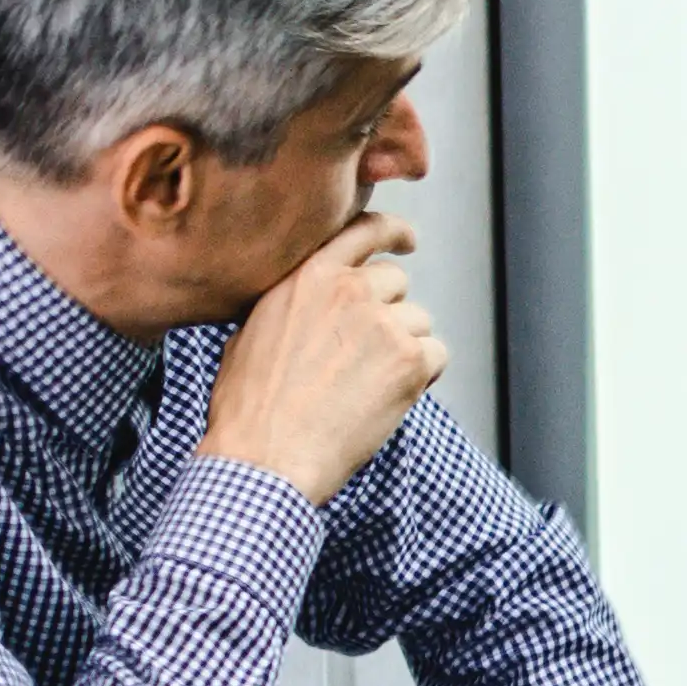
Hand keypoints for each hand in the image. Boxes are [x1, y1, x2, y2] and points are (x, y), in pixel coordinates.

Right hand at [197, 209, 448, 501]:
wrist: (265, 454)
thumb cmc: (249, 405)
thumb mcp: (252, 330)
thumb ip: (291, 302)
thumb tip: (308, 304)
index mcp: (307, 275)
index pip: (361, 231)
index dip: (392, 232)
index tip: (407, 240)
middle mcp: (349, 289)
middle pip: (395, 281)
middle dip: (388, 312)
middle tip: (366, 353)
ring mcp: (383, 322)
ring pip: (418, 320)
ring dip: (405, 348)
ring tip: (367, 385)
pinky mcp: (410, 360)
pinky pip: (437, 354)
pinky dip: (424, 376)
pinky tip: (390, 398)